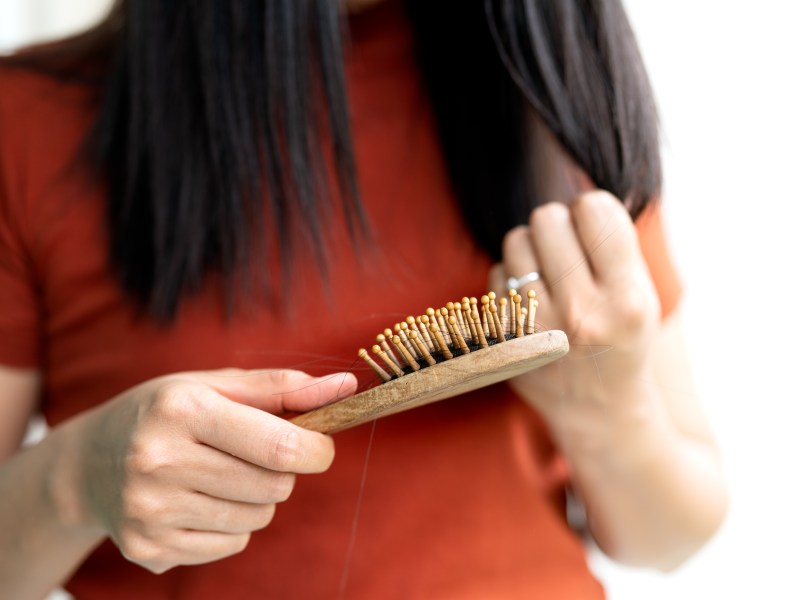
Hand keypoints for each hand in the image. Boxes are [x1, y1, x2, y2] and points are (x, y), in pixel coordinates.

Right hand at [72, 368, 354, 572]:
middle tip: (254, 454)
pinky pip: (231, 546)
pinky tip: (198, 501)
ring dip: (257, 499)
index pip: (280, 446)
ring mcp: (150, 513)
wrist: (87, 463)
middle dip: (281, 471)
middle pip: (274, 486)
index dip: (317, 450)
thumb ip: (282, 387)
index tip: (320, 446)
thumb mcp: (213, 384)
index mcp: (181, 411)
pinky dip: (231, 526)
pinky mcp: (148, 550)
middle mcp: (159, 462)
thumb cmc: (164, 413)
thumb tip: (345, 387)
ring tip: (220, 475)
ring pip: (257, 520)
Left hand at [490, 191, 660, 442]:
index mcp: (628, 300)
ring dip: (532, 248)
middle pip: (547, 218)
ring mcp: (537, 330)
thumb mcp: (641, 295)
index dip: (591, 210)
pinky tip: (531, 300)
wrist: (599, 410)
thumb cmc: (622, 339)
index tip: (593, 228)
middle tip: (570, 252)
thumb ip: (612, 243)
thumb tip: (574, 185)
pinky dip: (511, 277)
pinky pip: (496, 273)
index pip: (594, 209)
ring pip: (516, 240)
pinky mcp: (504, 340)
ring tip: (550, 276)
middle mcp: (582, 315)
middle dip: (558, 225)